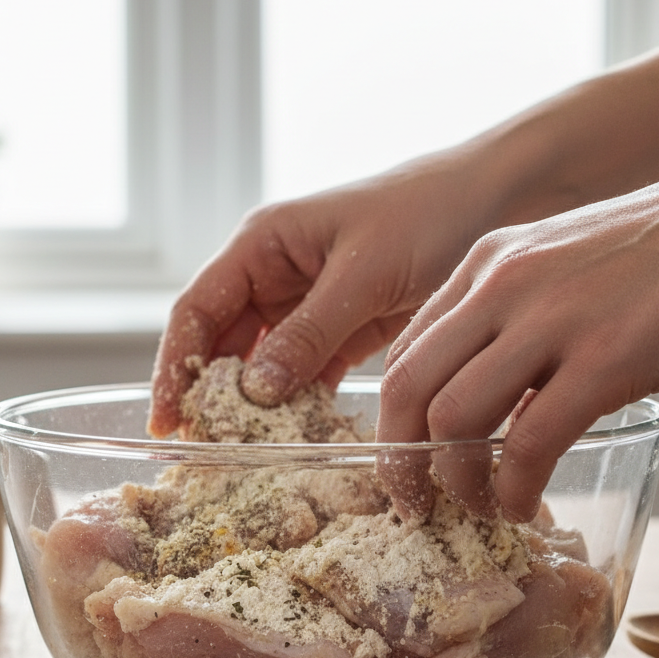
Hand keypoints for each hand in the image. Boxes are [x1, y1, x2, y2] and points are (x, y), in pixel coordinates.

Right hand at [148, 141, 523, 436]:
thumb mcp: (363, 272)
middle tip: (204, 452)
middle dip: (209, 395)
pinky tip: (294, 437)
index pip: (197, 309)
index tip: (166, 419)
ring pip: (261, 365)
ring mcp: (306, 306)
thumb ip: (309, 331)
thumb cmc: (424, 214)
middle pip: (221, 343)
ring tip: (243, 454)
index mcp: (262, 244)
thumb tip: (255, 390)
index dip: (174, 365)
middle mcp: (274, 275)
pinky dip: (297, 405)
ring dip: (253, 407)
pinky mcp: (340, 331)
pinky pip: (304, 374)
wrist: (492, 203)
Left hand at [377, 120, 658, 521]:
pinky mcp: (607, 358)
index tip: (405, 459)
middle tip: (416, 502)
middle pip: (408, 387)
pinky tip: (523, 504)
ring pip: (455, 419)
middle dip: (401, 459)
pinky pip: (530, 443)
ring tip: (480, 507)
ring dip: (457, 482)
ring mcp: (552, 319)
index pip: (405, 349)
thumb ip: (516, 320)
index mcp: (488, 263)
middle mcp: (504, 285)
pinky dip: (515, 488)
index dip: (393, 418)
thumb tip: (491, 394)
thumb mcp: (564, 266)